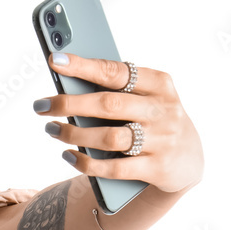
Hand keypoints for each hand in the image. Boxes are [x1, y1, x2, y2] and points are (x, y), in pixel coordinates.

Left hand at [33, 54, 203, 193]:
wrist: (189, 161)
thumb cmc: (153, 121)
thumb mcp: (146, 99)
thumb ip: (117, 92)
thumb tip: (68, 85)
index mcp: (160, 84)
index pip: (117, 72)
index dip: (84, 66)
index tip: (56, 60)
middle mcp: (163, 110)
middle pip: (108, 104)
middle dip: (69, 104)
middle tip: (41, 105)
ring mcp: (161, 140)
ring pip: (107, 138)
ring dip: (72, 135)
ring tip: (50, 129)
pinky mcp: (156, 168)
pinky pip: (113, 168)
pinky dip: (86, 162)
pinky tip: (68, 155)